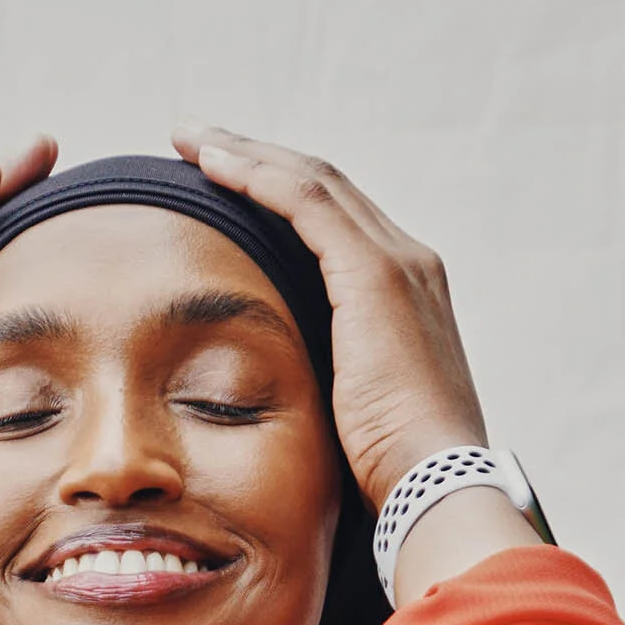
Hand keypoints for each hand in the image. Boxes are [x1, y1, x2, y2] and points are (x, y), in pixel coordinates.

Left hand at [171, 123, 487, 510]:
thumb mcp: (352, 414)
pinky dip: (256, 176)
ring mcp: (397, 263)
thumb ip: (323, 383)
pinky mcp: (374, 274)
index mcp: (406, 295)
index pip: (334, 222)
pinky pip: (305, 202)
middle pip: (323, 187)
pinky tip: (212, 164)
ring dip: (246, 153)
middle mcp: (409, 264)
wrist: (435, 487)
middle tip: (195, 139)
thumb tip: (276, 397)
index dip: (276, 193)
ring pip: (311, 181)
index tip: (221, 183)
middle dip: (256, 157)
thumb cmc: (389, 473)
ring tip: (189, 137)